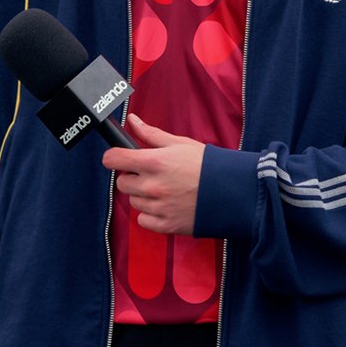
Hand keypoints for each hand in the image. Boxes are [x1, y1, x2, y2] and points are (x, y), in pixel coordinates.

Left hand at [101, 114, 204, 234]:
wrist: (231, 192)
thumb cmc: (207, 166)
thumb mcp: (179, 143)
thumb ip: (150, 134)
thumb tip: (132, 121)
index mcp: (153, 162)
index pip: (113, 160)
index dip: (114, 157)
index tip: (119, 159)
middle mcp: (152, 186)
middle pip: (122, 183)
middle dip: (133, 177)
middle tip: (152, 174)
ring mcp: (158, 207)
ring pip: (133, 202)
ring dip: (143, 196)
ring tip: (165, 190)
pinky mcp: (166, 225)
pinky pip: (143, 220)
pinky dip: (151, 215)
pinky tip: (166, 206)